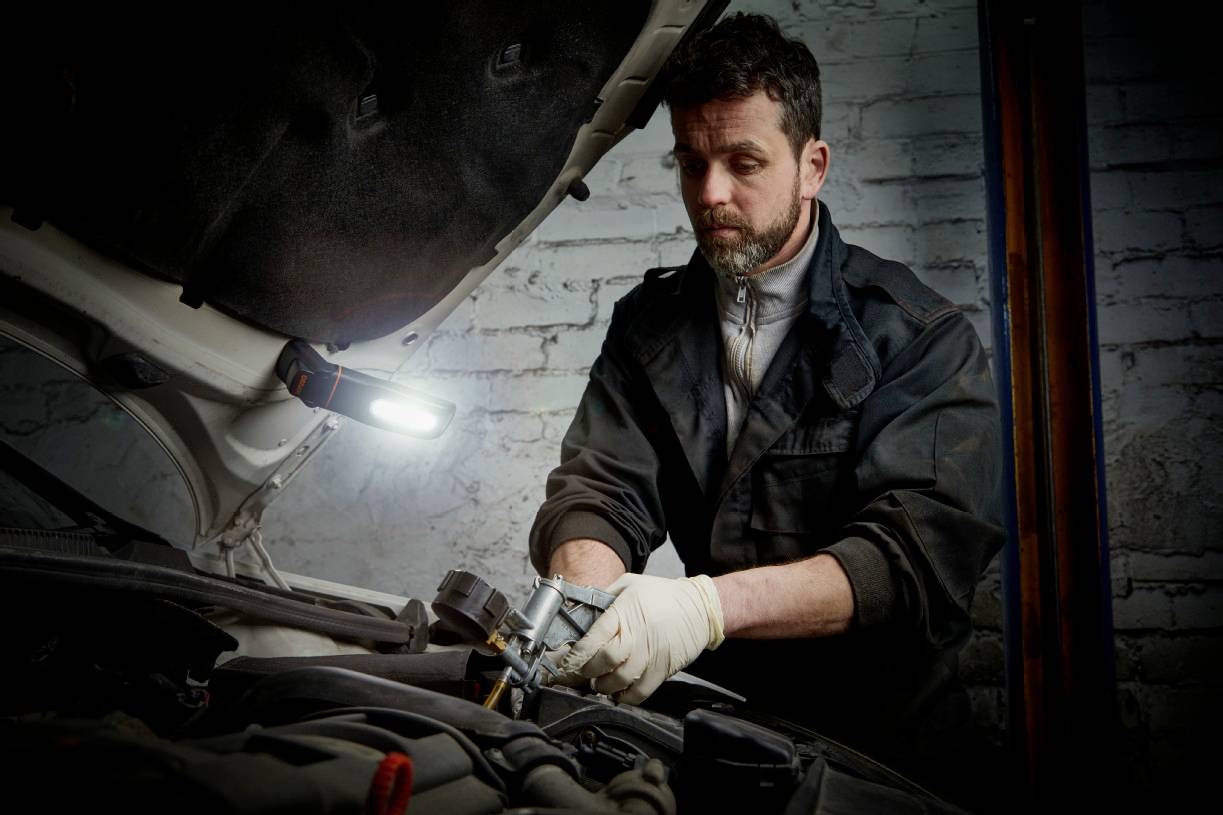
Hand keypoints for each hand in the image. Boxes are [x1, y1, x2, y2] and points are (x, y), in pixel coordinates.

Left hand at [555, 573, 724, 704]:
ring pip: (621, 679)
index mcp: (626, 611)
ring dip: (604, 686)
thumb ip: (606, 595)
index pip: (596, 635)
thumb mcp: (631, 583)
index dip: (579, 652)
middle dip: (589, 670)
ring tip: (598, 683)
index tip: (569, 659)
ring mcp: (652, 653)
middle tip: (583, 671)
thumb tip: (582, 608)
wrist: (701, 607)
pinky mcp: (663, 668)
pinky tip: (618, 694)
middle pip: (607, 660)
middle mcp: (638, 633)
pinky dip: (626, 697)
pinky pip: (641, 691)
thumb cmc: (664, 594)